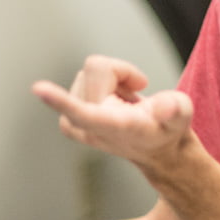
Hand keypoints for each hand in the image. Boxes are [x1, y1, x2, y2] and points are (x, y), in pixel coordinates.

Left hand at [32, 54, 194, 167]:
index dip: (61, 99)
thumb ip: (175, 110)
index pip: (83, 111)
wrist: (157, 150)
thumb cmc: (169, 129)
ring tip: (127, 102)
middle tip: (136, 97)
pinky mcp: (69, 119)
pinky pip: (84, 74)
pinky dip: (103, 81)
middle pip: (96, 68)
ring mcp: (75, 124)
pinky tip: (116, 99)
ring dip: (113, 79)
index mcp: (114, 127)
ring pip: (90, 69)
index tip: (39, 88)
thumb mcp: (181, 117)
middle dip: (121, 73)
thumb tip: (166, 105)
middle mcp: (88, 128)